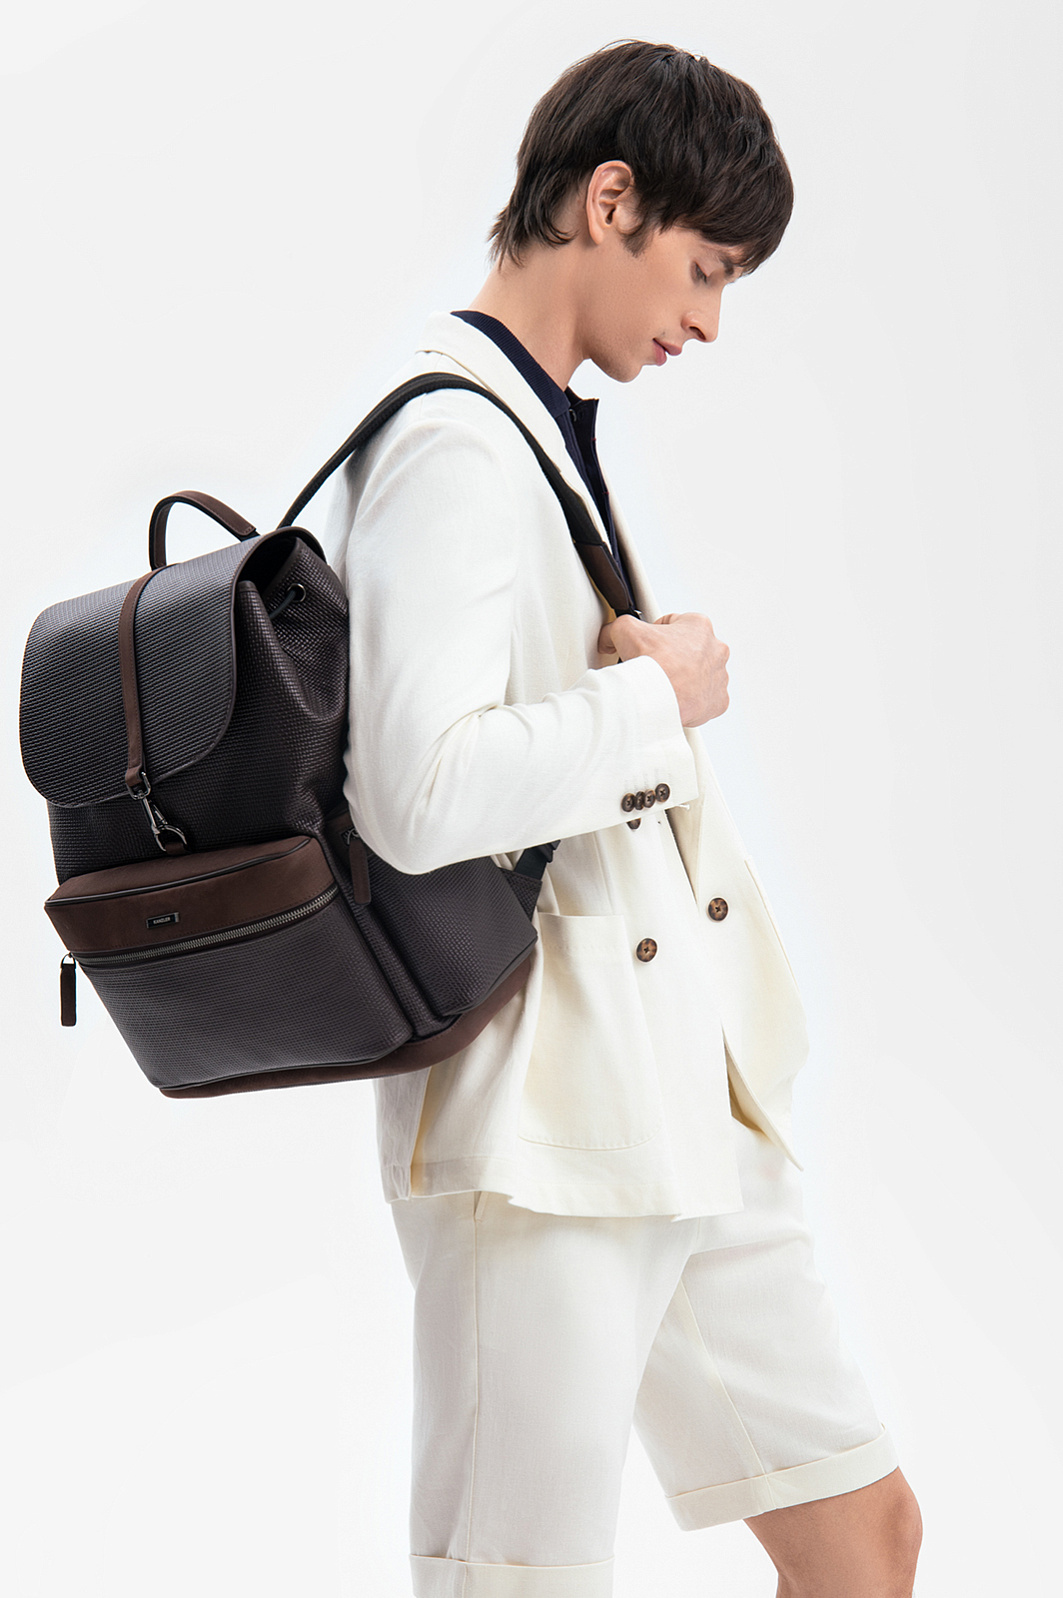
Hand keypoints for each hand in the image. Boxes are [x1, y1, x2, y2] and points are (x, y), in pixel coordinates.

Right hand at [598, 611, 729, 726]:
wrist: (656, 700)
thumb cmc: (650, 665)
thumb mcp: (625, 629)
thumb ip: (618, 626)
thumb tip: (609, 636)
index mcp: (699, 626)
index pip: (675, 624)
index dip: (656, 634)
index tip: (648, 645)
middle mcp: (716, 649)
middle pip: (690, 650)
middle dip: (674, 656)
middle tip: (655, 666)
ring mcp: (719, 677)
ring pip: (700, 674)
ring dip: (685, 678)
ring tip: (665, 684)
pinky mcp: (718, 701)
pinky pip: (706, 698)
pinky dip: (692, 699)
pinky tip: (676, 698)